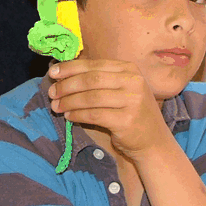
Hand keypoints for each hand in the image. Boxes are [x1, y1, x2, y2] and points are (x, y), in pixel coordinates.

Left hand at [48, 59, 170, 157]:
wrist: (153, 140)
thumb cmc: (130, 112)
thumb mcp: (120, 89)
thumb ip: (99, 79)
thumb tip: (63, 71)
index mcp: (129, 69)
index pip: (94, 65)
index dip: (71, 68)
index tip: (53, 72)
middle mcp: (133, 81)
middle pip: (91, 80)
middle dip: (67, 85)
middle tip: (52, 92)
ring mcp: (132, 101)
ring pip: (91, 97)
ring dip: (69, 101)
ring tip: (56, 106)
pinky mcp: (127, 120)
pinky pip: (94, 115)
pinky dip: (78, 115)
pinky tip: (69, 116)